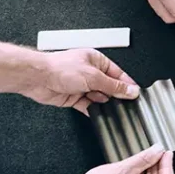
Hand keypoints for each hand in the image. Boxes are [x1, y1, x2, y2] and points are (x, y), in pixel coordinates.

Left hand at [19, 49, 139, 114]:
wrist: (38, 78)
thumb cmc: (60, 68)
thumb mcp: (94, 77)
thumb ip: (114, 86)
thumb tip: (130, 90)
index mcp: (96, 60)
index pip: (117, 73)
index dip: (127, 84)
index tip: (136, 94)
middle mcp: (89, 72)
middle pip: (109, 86)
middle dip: (115, 95)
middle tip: (124, 103)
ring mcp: (81, 85)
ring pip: (99, 97)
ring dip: (102, 103)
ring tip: (107, 107)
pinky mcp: (74, 97)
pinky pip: (87, 106)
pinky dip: (92, 110)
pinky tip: (97, 113)